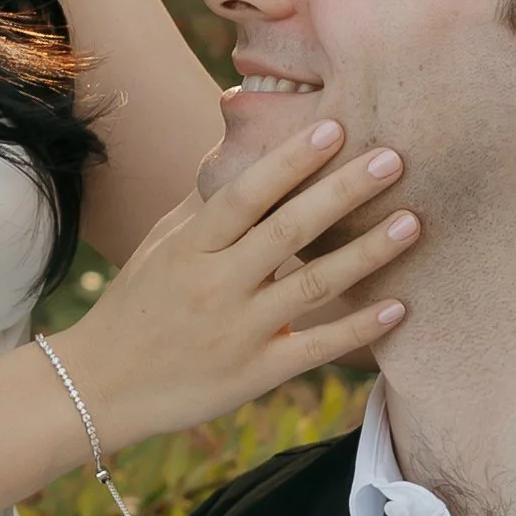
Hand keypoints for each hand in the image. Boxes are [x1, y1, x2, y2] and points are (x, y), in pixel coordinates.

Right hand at [50, 116, 420, 452]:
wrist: (102, 386)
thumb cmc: (137, 303)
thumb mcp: (162, 245)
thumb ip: (205, 200)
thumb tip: (238, 146)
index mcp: (190, 246)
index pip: (246, 194)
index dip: (290, 161)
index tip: (334, 128)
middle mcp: (215, 284)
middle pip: (288, 230)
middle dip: (344, 191)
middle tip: (394, 159)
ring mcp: (238, 331)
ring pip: (312, 286)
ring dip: (366, 253)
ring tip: (412, 223)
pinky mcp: (255, 374)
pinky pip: (315, 348)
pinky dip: (357, 328)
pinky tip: (398, 306)